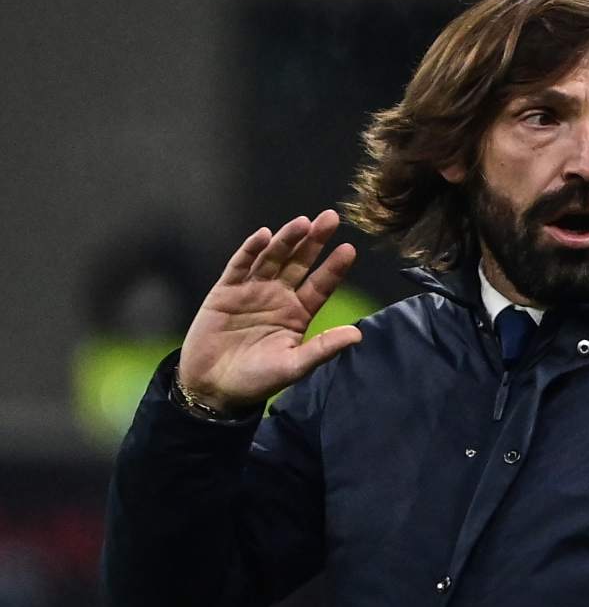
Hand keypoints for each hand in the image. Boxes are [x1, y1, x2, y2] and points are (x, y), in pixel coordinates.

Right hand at [176, 210, 361, 412]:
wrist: (212, 388)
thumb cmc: (256, 380)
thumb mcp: (294, 366)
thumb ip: (323, 348)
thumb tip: (358, 335)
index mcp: (298, 313)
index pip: (321, 285)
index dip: (334, 267)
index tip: (349, 249)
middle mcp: (278, 297)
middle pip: (299, 263)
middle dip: (314, 241)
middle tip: (330, 218)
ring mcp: (252, 291)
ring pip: (272, 258)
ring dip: (286, 240)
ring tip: (302, 223)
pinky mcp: (226, 291)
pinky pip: (240, 266)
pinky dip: (250, 250)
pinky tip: (264, 235)